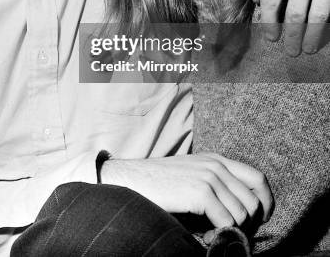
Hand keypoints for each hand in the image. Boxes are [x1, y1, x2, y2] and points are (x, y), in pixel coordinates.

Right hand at [101, 153, 272, 228]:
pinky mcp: (200, 191)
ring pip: (243, 214)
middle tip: (228, 232)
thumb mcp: (192, 176)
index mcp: (216, 160)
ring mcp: (209, 176)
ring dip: (231, 230)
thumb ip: (215, 185)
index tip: (258, 221)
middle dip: (248, 224)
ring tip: (211, 232)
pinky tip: (203, 234)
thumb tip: (241, 212)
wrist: (131, 180)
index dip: (265, 203)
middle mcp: (216, 165)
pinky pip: (227, 221)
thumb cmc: (160, 184)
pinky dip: (219, 234)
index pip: (258, 178)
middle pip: (255, 200)